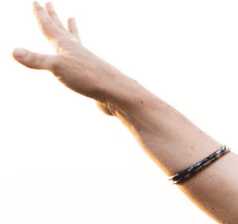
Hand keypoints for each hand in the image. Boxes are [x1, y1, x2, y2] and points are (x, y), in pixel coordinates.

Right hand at [12, 2, 131, 115]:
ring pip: (75, 41)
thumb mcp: (58, 67)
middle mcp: (77, 50)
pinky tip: (80, 57)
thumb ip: (36, 59)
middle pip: (63, 29)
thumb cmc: (89, 78)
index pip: (50, 27)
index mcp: (67, 46)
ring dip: (71, 28)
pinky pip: (80, 59)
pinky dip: (77, 53)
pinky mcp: (92, 75)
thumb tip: (14, 51)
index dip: (41, 15)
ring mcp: (86, 62)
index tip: (36, 1)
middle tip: (50, 3)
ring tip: (72, 19)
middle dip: (54, 16)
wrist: (117, 93)